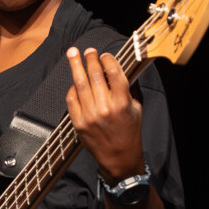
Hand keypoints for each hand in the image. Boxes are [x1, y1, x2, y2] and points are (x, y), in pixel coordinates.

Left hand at [64, 46, 144, 181]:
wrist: (119, 158)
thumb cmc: (129, 131)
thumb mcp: (137, 108)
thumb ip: (129, 89)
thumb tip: (119, 67)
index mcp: (122, 103)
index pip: (114, 73)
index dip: (108, 60)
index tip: (105, 55)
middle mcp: (105, 108)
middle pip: (95, 75)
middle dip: (90, 59)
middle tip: (88, 50)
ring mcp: (90, 116)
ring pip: (80, 84)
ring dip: (76, 66)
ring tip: (73, 54)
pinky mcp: (78, 123)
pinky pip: (71, 99)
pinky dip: (72, 88)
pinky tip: (75, 81)